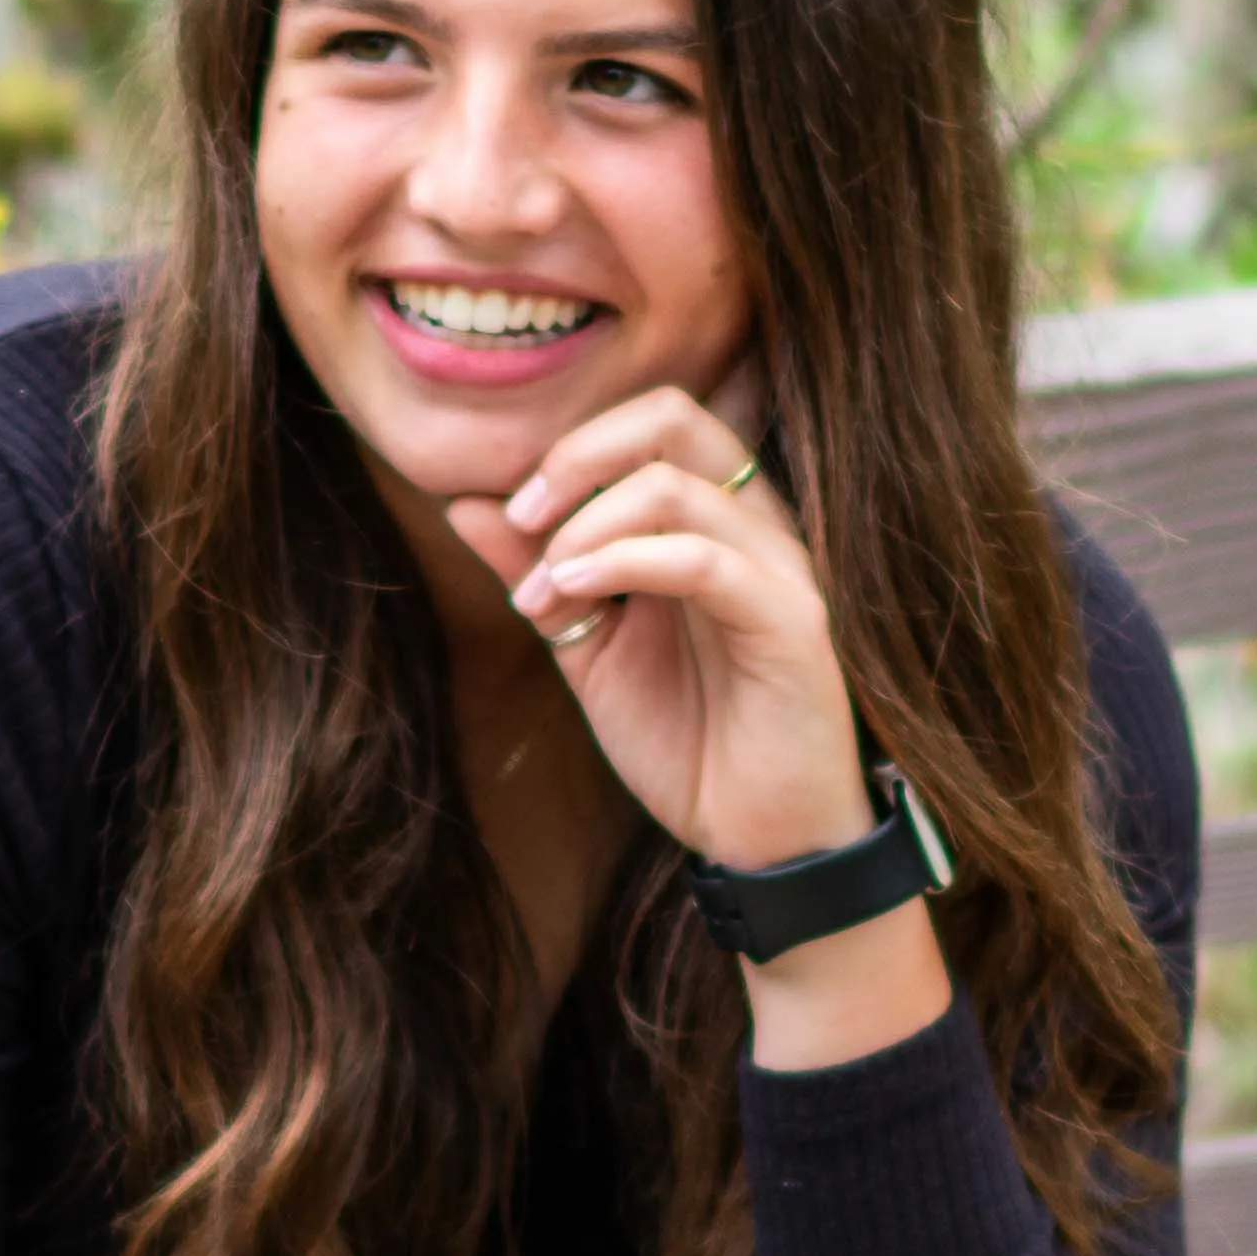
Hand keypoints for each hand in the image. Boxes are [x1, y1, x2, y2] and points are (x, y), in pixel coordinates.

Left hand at [440, 383, 863, 870]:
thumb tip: (465, 503)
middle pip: (672, 418)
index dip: (570, 449)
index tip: (510, 520)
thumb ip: (538, 572)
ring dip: (581, 530)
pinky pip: (701, 558)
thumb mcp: (590, 647)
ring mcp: (778, 568)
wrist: (759, 838)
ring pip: (673, 486)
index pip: (651, 421)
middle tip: (522, 523)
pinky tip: (573, 596)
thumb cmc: (688, 739)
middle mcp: (754, 525)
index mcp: (714, 520)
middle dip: (576, 456)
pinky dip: (621, 562)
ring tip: (540, 595)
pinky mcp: (791, 620)